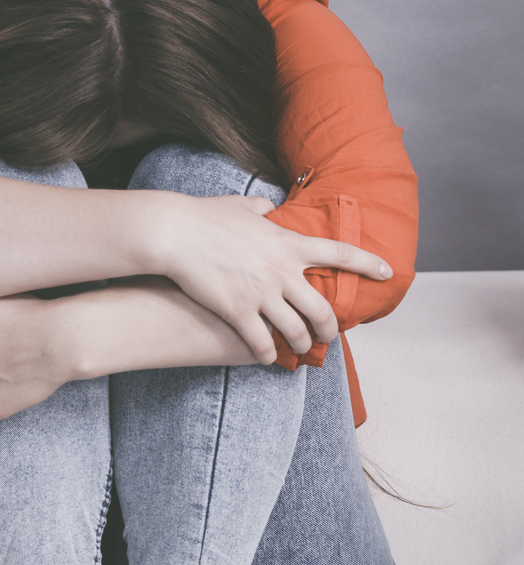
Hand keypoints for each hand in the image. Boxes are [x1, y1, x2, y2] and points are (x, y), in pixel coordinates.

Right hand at [153, 193, 391, 364]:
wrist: (176, 233)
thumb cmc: (206, 216)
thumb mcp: (242, 206)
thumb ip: (262, 209)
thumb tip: (268, 207)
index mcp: (288, 243)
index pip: (340, 253)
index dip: (368, 264)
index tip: (387, 273)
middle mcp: (282, 271)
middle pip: (322, 309)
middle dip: (330, 329)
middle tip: (329, 336)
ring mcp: (261, 293)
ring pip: (296, 331)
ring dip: (301, 344)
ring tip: (300, 349)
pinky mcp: (238, 311)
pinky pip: (262, 342)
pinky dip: (268, 354)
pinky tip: (267, 358)